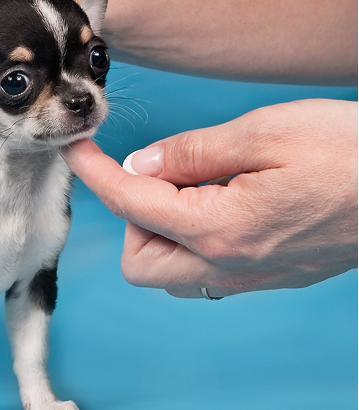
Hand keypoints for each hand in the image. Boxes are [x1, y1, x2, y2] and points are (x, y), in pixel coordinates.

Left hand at [62, 99, 357, 298]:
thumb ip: (192, 154)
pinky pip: (205, 269)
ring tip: (199, 184)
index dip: (95, 173)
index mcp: (220, 229)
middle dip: (133, 218)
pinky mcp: (269, 276)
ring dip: (162, 230)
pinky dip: (193, 238)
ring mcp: (251, 277)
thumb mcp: (265, 132)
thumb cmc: (351, 152)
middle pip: (139, 262)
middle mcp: (229, 266)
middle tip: (164, 175)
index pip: (130, 203)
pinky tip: (222, 200)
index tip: (77, 150)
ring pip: (170, 271)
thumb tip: (141, 166)